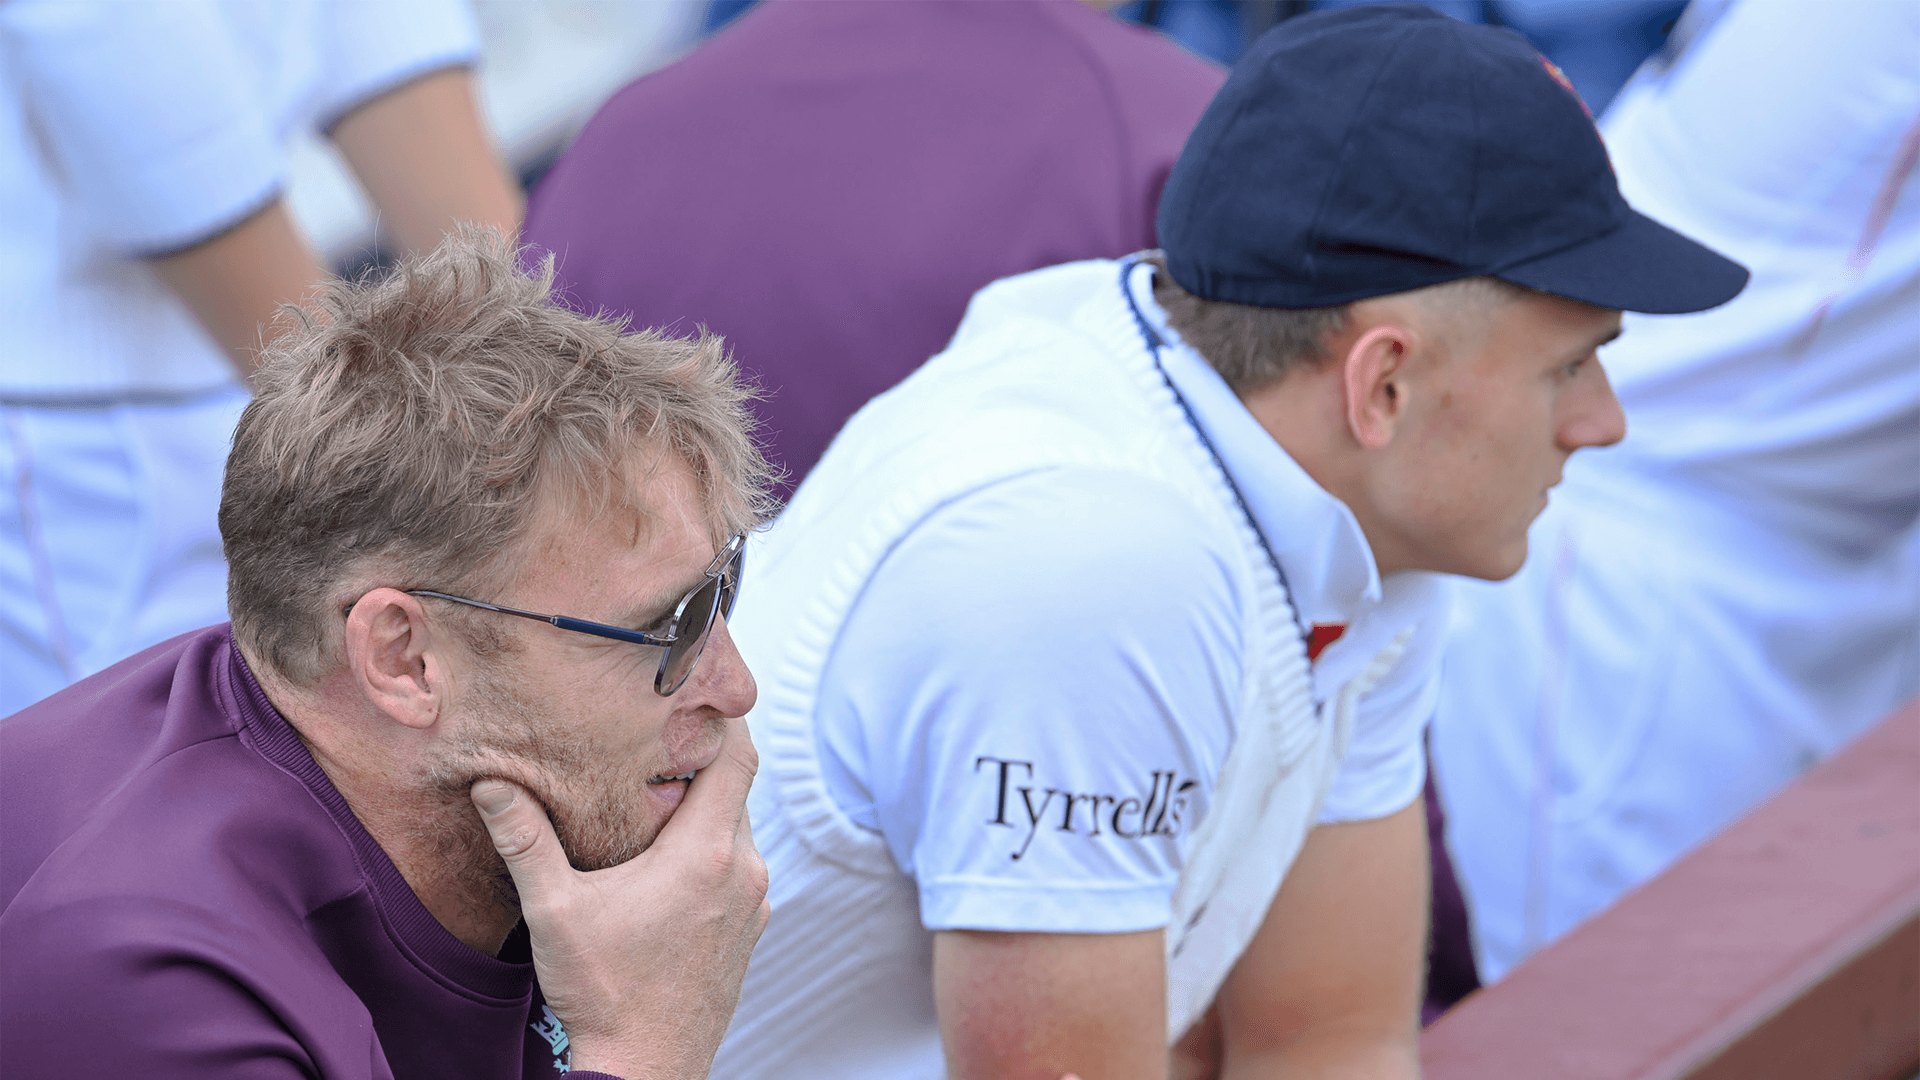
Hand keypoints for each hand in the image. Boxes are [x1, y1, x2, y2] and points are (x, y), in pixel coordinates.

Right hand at [471, 715, 770, 1079]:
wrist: (646, 1070)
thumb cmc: (604, 993)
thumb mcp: (554, 911)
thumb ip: (525, 840)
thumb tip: (491, 783)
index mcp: (704, 854)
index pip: (739, 758)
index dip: (720, 722)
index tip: (688, 705)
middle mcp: (743, 871)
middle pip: (737, 789)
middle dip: (700, 766)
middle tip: (653, 748)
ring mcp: (755, 901)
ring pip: (738, 828)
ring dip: (705, 811)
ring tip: (652, 803)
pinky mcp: (751, 927)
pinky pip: (740, 866)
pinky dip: (713, 849)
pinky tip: (666, 862)